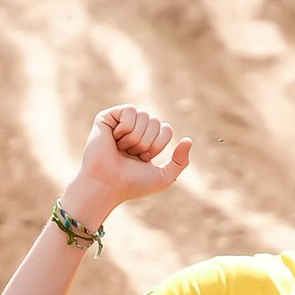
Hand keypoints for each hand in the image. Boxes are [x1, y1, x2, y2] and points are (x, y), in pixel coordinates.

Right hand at [66, 103, 192, 224]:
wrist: (108, 185)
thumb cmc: (132, 183)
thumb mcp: (164, 176)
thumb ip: (180, 161)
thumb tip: (188, 140)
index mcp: (146, 140)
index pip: (166, 129)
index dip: (158, 145)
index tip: (143, 159)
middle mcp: (133, 130)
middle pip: (156, 121)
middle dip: (147, 142)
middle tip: (130, 155)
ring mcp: (119, 123)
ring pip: (144, 115)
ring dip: (136, 138)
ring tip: (121, 149)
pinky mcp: (106, 117)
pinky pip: (130, 110)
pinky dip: (126, 128)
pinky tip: (113, 139)